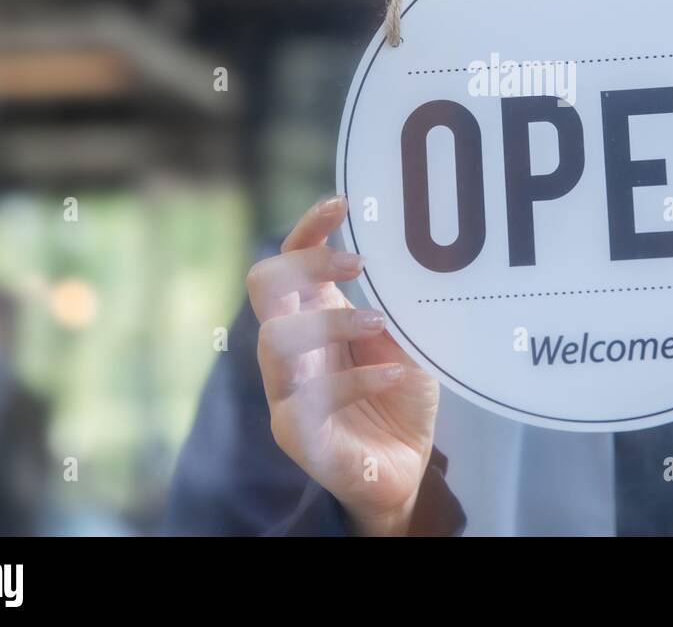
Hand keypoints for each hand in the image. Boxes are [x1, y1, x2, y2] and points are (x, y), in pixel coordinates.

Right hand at [247, 195, 439, 535]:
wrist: (404, 469)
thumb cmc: (399, 396)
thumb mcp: (408, 339)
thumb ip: (397, 303)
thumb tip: (409, 255)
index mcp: (311, 316)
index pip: (288, 259)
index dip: (307, 228)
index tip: (342, 204)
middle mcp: (289, 348)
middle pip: (264, 287)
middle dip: (307, 264)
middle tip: (359, 264)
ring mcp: (285, 391)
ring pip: (275, 340)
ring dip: (331, 322)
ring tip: (378, 322)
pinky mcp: (295, 433)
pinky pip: (311, 399)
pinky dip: (358, 378)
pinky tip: (395, 373)